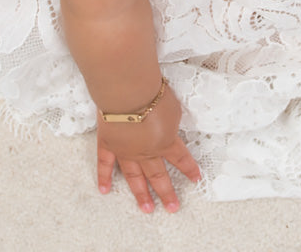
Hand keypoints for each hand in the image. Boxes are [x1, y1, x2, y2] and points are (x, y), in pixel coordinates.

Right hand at [96, 82, 200, 212]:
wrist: (128, 92)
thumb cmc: (152, 95)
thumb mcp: (173, 108)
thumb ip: (171, 121)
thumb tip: (169, 125)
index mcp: (165, 142)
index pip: (180, 158)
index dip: (189, 168)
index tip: (196, 179)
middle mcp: (146, 151)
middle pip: (158, 176)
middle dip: (167, 193)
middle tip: (172, 207)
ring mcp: (126, 151)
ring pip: (135, 177)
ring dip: (141, 194)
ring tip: (146, 208)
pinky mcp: (108, 145)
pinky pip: (105, 164)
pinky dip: (104, 177)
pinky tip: (105, 190)